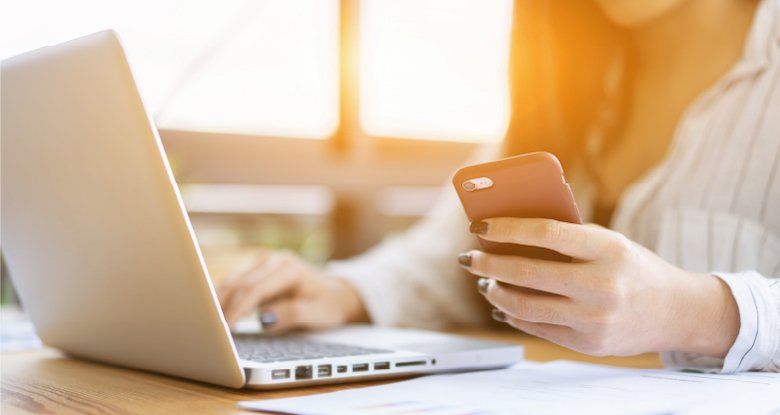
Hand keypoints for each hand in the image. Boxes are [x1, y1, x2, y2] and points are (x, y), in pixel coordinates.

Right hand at [217, 249, 368, 331]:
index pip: (255, 289)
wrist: (337, 293)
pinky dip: (225, 297)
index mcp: (289, 268)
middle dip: (222, 306)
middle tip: (209, 329)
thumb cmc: (329, 304)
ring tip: (207, 322)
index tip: (225, 328)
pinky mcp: (257, 270)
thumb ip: (291, 315)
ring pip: (233, 280)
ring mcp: (264, 262)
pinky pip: (236, 283)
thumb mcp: (317, 313)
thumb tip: (264, 319)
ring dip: (219, 300)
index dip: (238, 309)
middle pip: (239, 282)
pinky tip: (215, 312)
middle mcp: (274, 260)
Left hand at [459, 218, 739, 356]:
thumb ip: (566, 237)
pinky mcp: (588, 344)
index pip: (545, 234)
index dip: (505, 229)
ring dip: (495, 292)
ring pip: (524, 306)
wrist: (676, 311)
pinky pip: (536, 327)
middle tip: (469, 258)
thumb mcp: (609, 242)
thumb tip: (506, 234)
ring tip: (485, 281)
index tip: (479, 226)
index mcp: (608, 249)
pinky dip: (512, 314)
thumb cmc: (632, 267)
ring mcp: (595, 319)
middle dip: (488, 264)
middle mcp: (602, 285)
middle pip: (526, 273)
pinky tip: (502, 303)